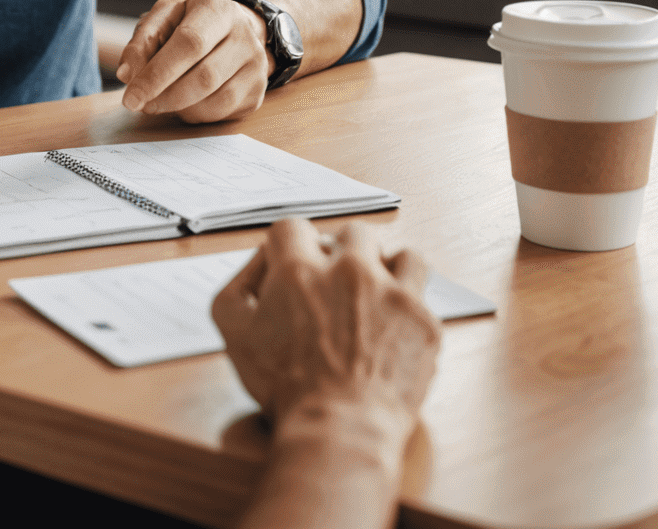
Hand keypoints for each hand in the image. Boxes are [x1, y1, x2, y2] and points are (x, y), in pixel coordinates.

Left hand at [115, 0, 270, 121]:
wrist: (233, 29)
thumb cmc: (190, 23)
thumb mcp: (163, 18)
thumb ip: (142, 41)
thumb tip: (127, 74)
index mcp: (215, 6)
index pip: (188, 43)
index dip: (157, 73)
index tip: (131, 96)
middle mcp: (243, 33)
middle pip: (204, 76)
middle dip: (165, 96)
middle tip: (139, 105)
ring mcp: (256, 64)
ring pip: (216, 99)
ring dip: (179, 107)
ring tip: (159, 101)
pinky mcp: (257, 90)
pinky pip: (224, 112)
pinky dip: (196, 114)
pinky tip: (183, 104)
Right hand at [212, 219, 440, 441]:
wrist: (339, 431)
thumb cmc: (286, 388)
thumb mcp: (233, 335)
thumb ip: (236, 287)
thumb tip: (257, 264)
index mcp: (300, 269)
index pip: (292, 226)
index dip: (290, 246)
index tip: (294, 265)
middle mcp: (348, 270)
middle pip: (352, 233)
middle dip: (343, 254)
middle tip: (336, 282)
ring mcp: (392, 294)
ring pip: (400, 255)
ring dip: (388, 270)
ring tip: (377, 293)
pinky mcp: (423, 322)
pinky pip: (424, 296)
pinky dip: (410, 307)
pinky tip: (395, 325)